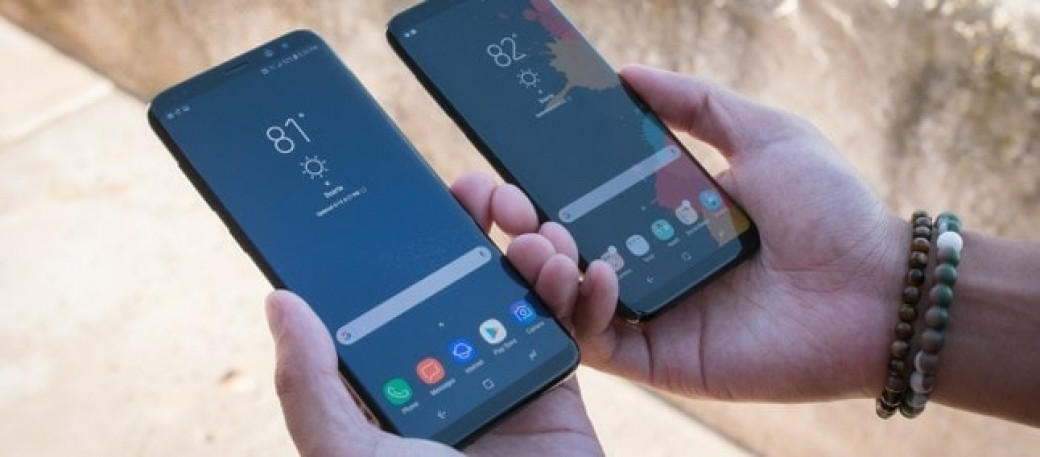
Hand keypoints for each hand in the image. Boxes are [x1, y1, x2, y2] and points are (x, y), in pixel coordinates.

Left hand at [264, 177, 602, 455]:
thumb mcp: (349, 454)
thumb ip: (309, 386)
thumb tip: (280, 303)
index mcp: (392, 378)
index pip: (395, 294)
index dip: (404, 242)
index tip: (414, 193)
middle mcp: (446, 367)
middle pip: (463, 277)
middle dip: (479, 227)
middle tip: (485, 192)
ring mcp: (503, 370)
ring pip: (522, 288)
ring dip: (537, 251)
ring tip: (543, 239)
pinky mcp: (557, 383)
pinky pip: (574, 323)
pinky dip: (588, 293)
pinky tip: (590, 271)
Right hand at [533, 65, 907, 401]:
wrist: (875, 290)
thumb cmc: (830, 210)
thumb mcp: (763, 134)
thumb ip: (696, 102)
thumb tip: (628, 73)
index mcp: (661, 218)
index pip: (582, 205)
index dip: (537, 190)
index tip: (505, 171)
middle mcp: (647, 265)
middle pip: (561, 253)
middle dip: (521, 228)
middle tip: (506, 205)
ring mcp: (651, 314)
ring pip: (565, 300)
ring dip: (540, 268)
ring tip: (540, 239)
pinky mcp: (660, 359)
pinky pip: (598, 342)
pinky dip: (584, 309)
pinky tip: (600, 271)